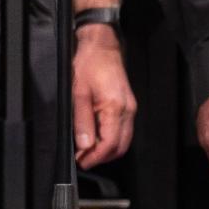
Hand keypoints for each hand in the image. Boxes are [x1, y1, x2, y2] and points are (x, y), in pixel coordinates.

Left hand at [72, 30, 136, 168]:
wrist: (102, 47)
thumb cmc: (89, 64)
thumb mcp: (78, 93)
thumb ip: (82, 121)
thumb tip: (84, 145)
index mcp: (116, 108)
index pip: (110, 144)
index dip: (95, 157)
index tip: (81, 161)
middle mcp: (128, 111)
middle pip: (120, 147)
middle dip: (101, 157)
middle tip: (82, 158)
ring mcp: (130, 109)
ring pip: (123, 141)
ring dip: (106, 149)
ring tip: (86, 149)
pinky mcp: (128, 107)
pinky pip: (123, 130)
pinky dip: (110, 139)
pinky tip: (96, 136)